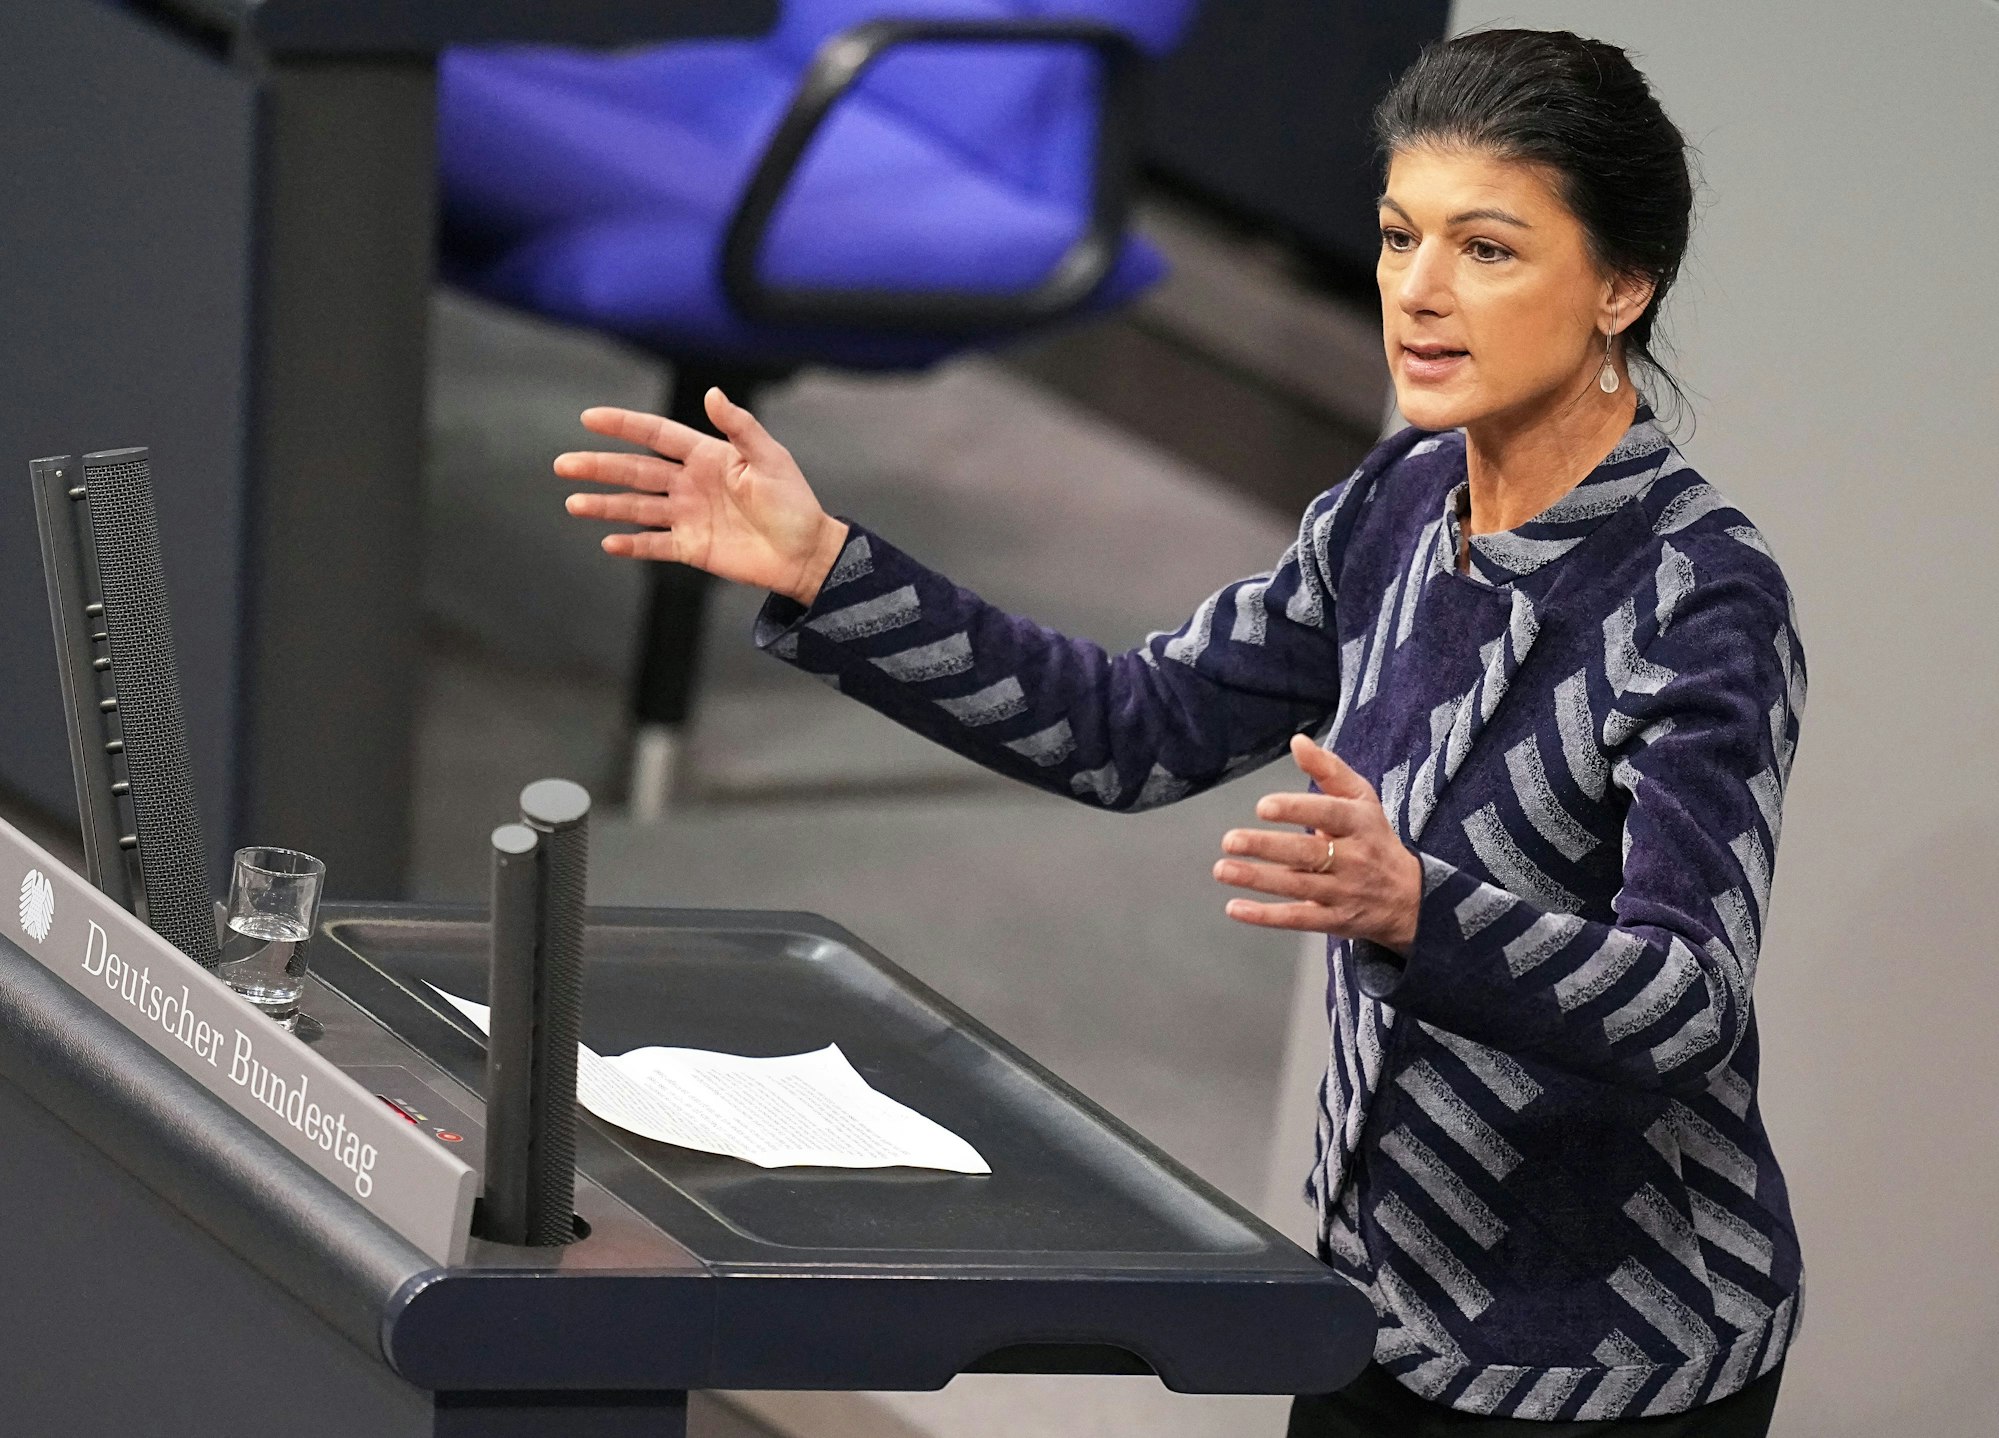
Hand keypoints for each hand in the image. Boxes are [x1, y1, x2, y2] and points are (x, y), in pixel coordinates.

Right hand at [555, 388, 849, 605]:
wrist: (806, 552)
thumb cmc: (793, 501)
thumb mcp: (769, 457)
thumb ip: (739, 427)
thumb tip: (712, 393)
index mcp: (707, 455)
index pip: (656, 435)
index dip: (623, 426)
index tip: (589, 418)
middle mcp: (690, 483)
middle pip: (635, 471)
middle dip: (599, 466)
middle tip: (562, 464)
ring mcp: (688, 515)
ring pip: (637, 507)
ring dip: (605, 505)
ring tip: (573, 502)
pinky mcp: (691, 547)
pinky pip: (655, 545)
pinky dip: (632, 544)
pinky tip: (608, 542)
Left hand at [1213, 734, 1422, 952]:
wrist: (1410, 897)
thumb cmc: (1374, 838)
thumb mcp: (1361, 799)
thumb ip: (1328, 770)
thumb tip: (1298, 742)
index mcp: (1360, 824)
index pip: (1329, 814)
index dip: (1296, 810)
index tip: (1263, 806)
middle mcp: (1354, 859)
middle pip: (1308, 853)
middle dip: (1267, 847)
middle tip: (1230, 840)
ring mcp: (1344, 892)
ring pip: (1298, 886)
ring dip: (1257, 879)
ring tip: (1223, 869)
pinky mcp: (1335, 921)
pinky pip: (1298, 919)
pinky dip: (1265, 916)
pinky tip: (1235, 907)